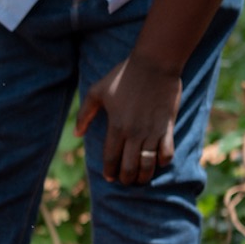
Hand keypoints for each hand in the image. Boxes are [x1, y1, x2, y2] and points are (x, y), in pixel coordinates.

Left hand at [76, 57, 183, 184]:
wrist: (154, 63)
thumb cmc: (124, 75)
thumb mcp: (98, 91)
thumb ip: (85, 113)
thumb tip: (77, 134)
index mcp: (116, 126)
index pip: (111, 159)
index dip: (110, 172)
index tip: (109, 177)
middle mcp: (134, 133)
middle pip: (129, 167)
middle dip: (126, 179)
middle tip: (125, 180)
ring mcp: (152, 131)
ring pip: (148, 164)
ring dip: (143, 176)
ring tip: (140, 178)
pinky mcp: (167, 127)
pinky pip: (167, 153)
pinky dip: (163, 161)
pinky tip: (158, 161)